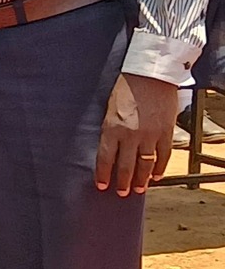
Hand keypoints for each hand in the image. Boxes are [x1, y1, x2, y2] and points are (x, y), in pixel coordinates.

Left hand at [95, 72, 178, 195]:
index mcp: (111, 128)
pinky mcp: (165, 132)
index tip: (102, 185)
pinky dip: (159, 167)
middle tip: (121, 193)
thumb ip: (110, 128)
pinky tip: (156, 176)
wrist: (149, 75)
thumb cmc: (125, 88)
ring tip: (138, 189)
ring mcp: (150, 135)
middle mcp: (130, 135)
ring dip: (141, 179)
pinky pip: (163, 155)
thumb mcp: (109, 109)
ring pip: (145, 164)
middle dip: (123, 182)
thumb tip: (109, 146)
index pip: (105, 158)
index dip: (103, 174)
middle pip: (126, 166)